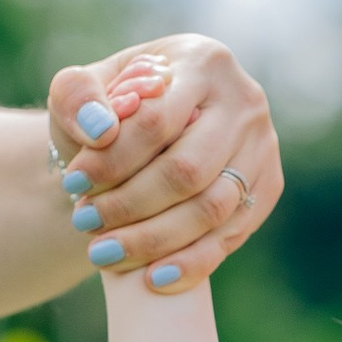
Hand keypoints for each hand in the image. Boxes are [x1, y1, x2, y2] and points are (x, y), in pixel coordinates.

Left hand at [47, 33, 282, 296]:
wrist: (147, 137)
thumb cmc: (109, 111)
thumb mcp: (79, 92)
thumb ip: (77, 97)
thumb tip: (99, 129)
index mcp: (202, 62)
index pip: (158, 121)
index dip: (112, 158)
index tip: (73, 181)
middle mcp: (244, 101)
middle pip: (188, 169)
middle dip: (130, 204)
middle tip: (84, 223)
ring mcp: (263, 146)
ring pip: (213, 208)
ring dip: (155, 239)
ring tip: (104, 252)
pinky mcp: (268, 187)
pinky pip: (233, 234)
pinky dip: (193, 262)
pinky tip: (153, 279)